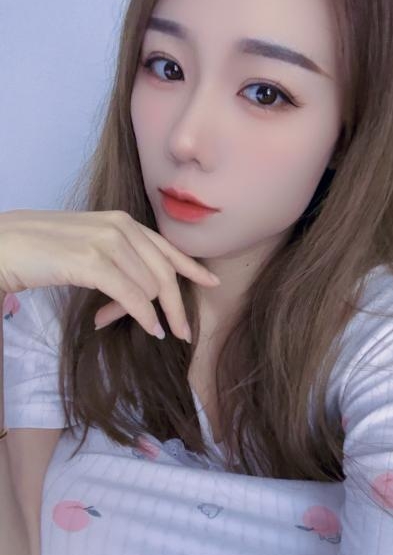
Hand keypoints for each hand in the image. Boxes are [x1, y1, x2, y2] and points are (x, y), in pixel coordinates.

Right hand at [0, 209, 219, 339]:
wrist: (6, 246)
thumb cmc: (45, 250)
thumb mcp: (90, 249)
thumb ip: (119, 264)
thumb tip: (142, 299)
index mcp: (123, 221)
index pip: (166, 248)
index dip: (191, 268)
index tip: (211, 283)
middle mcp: (121, 227)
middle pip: (165, 273)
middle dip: (178, 306)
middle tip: (184, 333)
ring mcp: (107, 242)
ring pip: (149, 288)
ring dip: (143, 314)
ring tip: (119, 322)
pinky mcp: (93, 261)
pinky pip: (133, 296)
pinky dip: (144, 316)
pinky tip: (150, 329)